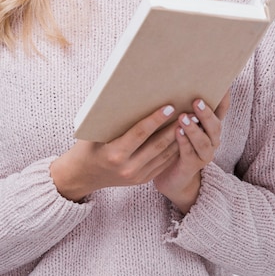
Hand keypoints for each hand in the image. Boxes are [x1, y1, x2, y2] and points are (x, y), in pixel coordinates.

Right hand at [50, 105, 179, 201]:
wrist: (83, 176)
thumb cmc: (87, 147)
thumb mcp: (94, 132)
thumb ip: (112, 119)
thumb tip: (131, 96)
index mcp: (115, 153)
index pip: (140, 133)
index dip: (156, 119)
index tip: (169, 106)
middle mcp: (128, 167)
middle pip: (157, 144)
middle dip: (174, 127)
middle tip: (188, 112)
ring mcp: (137, 175)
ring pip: (164, 154)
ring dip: (179, 138)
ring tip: (191, 122)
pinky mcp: (143, 179)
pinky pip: (163, 163)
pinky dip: (174, 149)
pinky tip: (183, 136)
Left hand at [153, 91, 229, 212]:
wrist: (173, 176)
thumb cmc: (177, 141)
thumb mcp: (183, 122)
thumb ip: (185, 106)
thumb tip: (176, 80)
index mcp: (211, 126)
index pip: (222, 109)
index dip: (224, 97)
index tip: (223, 83)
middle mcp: (212, 139)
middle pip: (215, 126)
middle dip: (206, 114)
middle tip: (197, 101)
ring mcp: (204, 154)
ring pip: (203, 141)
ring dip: (194, 129)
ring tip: (183, 118)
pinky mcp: (192, 165)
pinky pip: (189, 153)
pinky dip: (183, 142)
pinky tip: (176, 132)